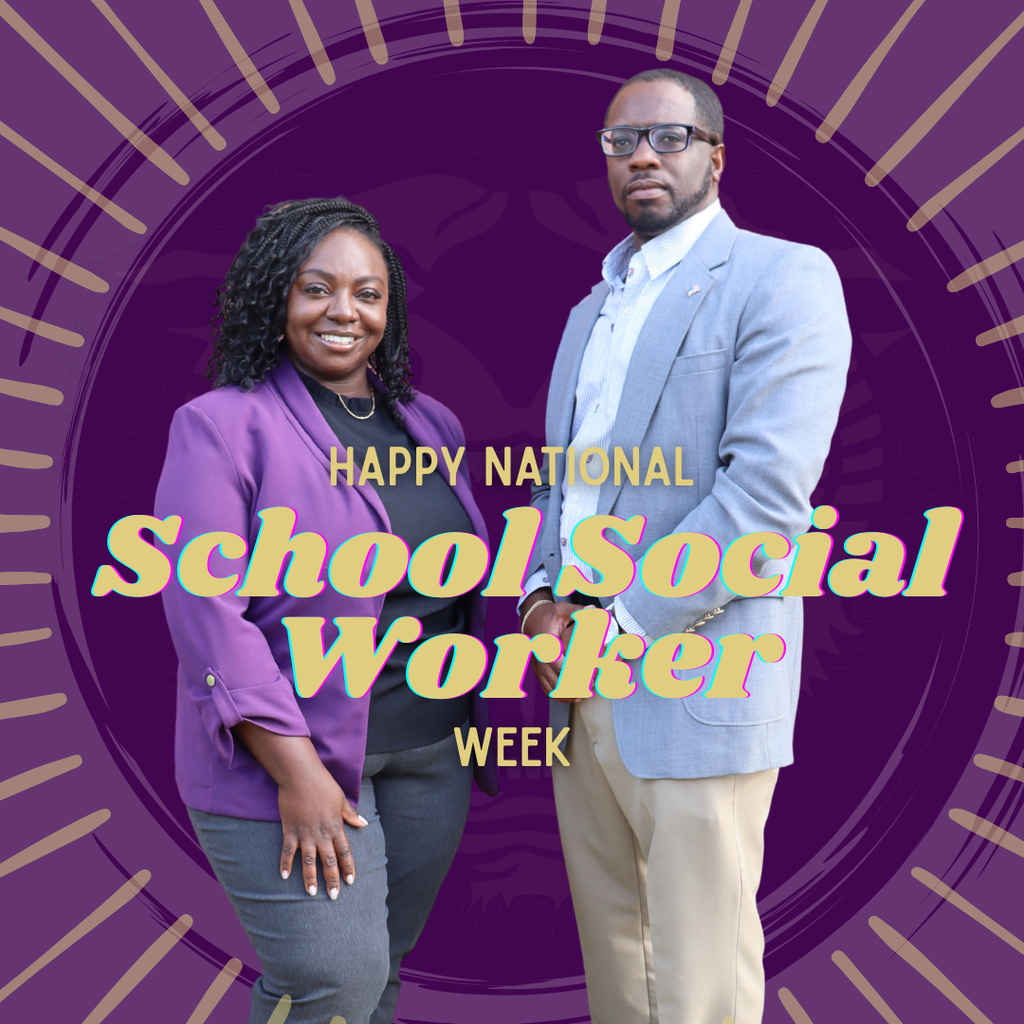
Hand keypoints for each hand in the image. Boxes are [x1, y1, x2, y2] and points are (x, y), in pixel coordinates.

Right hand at [278, 768, 366, 897]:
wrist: (301, 776)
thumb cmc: (323, 784)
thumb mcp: (341, 798)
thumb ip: (350, 814)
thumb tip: (364, 823)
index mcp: (336, 826)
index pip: (344, 851)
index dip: (348, 867)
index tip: (351, 881)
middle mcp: (322, 834)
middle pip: (329, 861)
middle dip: (332, 880)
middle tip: (334, 896)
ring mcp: (305, 834)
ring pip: (309, 861)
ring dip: (311, 878)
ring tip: (312, 893)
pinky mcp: (290, 830)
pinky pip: (287, 852)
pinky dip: (285, 864)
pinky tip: (284, 876)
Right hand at [520, 590, 584, 702]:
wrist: (531, 619)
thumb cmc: (548, 615)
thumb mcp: (563, 610)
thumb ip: (578, 611)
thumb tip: (594, 610)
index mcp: (545, 644)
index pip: (556, 662)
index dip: (570, 672)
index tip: (585, 678)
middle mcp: (539, 657)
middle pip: (554, 679)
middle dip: (572, 686)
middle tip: (590, 689)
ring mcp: (538, 666)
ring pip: (550, 687)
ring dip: (566, 693)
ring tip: (583, 695)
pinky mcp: (538, 671)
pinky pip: (546, 688)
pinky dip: (558, 695)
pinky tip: (572, 697)